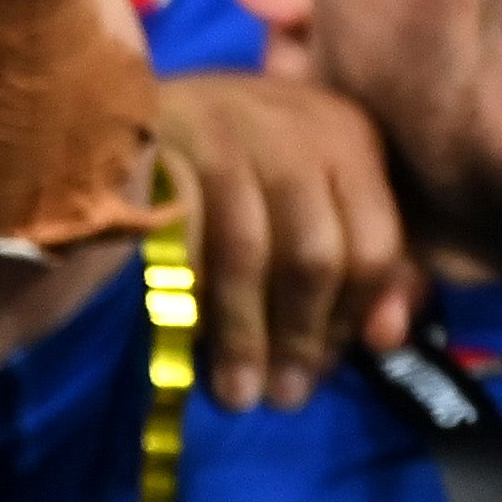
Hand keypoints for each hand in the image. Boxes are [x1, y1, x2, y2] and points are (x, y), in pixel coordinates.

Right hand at [153, 72, 415, 406]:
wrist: (112, 103)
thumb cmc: (233, 164)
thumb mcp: (313, 196)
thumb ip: (361, 259)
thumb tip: (389, 337)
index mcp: (347, 134)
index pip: (373, 243)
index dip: (353, 316)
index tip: (329, 371)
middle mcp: (294, 123)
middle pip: (314, 253)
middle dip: (300, 336)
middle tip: (282, 398)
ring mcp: (223, 129)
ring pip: (247, 254)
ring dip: (244, 335)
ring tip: (236, 395)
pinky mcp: (161, 148)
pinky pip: (180, 244)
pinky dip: (188, 302)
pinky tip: (188, 344)